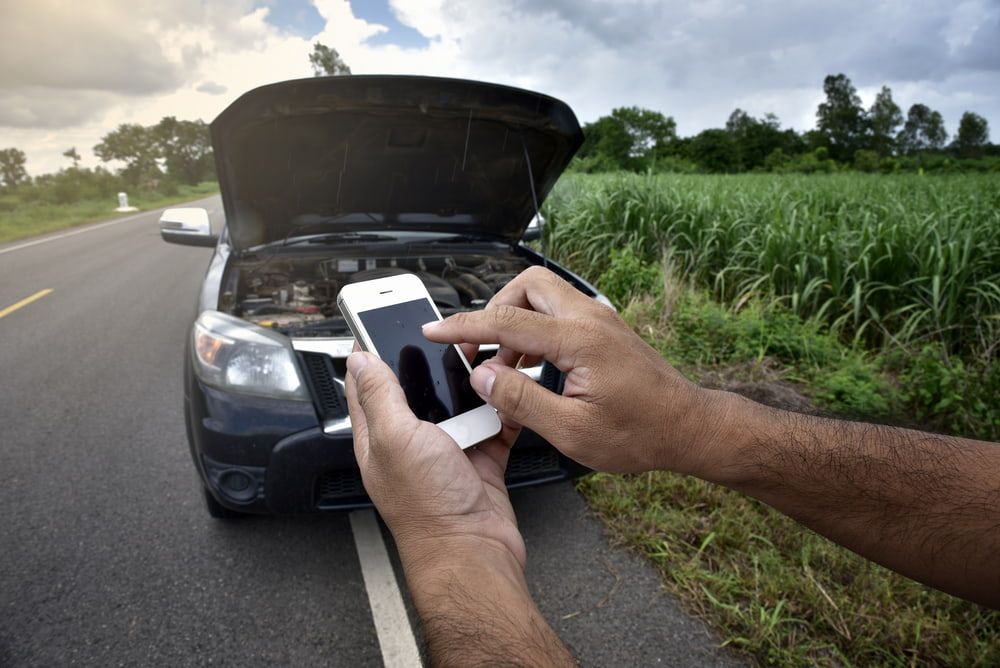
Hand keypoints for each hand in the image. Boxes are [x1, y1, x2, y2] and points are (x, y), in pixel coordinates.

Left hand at [344, 351, 525, 567]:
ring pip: (460, 400)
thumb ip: (379, 396)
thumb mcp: (395, 439)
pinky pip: (494, 422)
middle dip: (434, 360)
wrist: (474, 551)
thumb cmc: (428, 507)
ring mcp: (448, 449)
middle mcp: (411, 441)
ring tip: (487, 356)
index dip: (373, 350)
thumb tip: (359, 359)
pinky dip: (504, 406)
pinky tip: (510, 391)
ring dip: (474, 380)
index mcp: (379, 436)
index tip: (385, 320)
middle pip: (419, 386)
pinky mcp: (480, 457)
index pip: (367, 383)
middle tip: (451, 334)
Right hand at [423, 266, 733, 475]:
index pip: (507, 320)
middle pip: (527, 285)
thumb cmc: (640, 434)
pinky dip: (535, 329)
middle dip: (495, 309)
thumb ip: (521, 400)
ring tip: (506, 366)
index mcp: (580, 340)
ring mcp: (600, 320)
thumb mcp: (572, 430)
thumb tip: (482, 376)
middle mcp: (590, 319)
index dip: (463, 327)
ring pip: (543, 295)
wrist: (688, 428)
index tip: (434, 331)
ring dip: (516, 321)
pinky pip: (558, 312)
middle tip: (480, 347)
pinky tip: (532, 367)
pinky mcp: (604, 329)